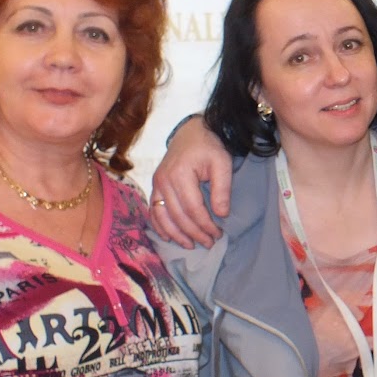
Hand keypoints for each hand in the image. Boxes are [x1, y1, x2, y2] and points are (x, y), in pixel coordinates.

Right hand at [148, 117, 231, 247]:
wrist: (192, 132)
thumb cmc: (209, 147)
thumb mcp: (222, 163)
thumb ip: (222, 188)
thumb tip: (221, 214)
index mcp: (181, 174)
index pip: (193, 208)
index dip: (205, 224)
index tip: (217, 234)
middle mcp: (164, 180)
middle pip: (178, 215)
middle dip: (194, 233)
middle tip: (209, 243)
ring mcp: (157, 183)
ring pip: (162, 216)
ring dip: (175, 234)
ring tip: (190, 245)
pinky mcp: (155, 185)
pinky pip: (153, 209)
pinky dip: (159, 225)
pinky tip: (168, 236)